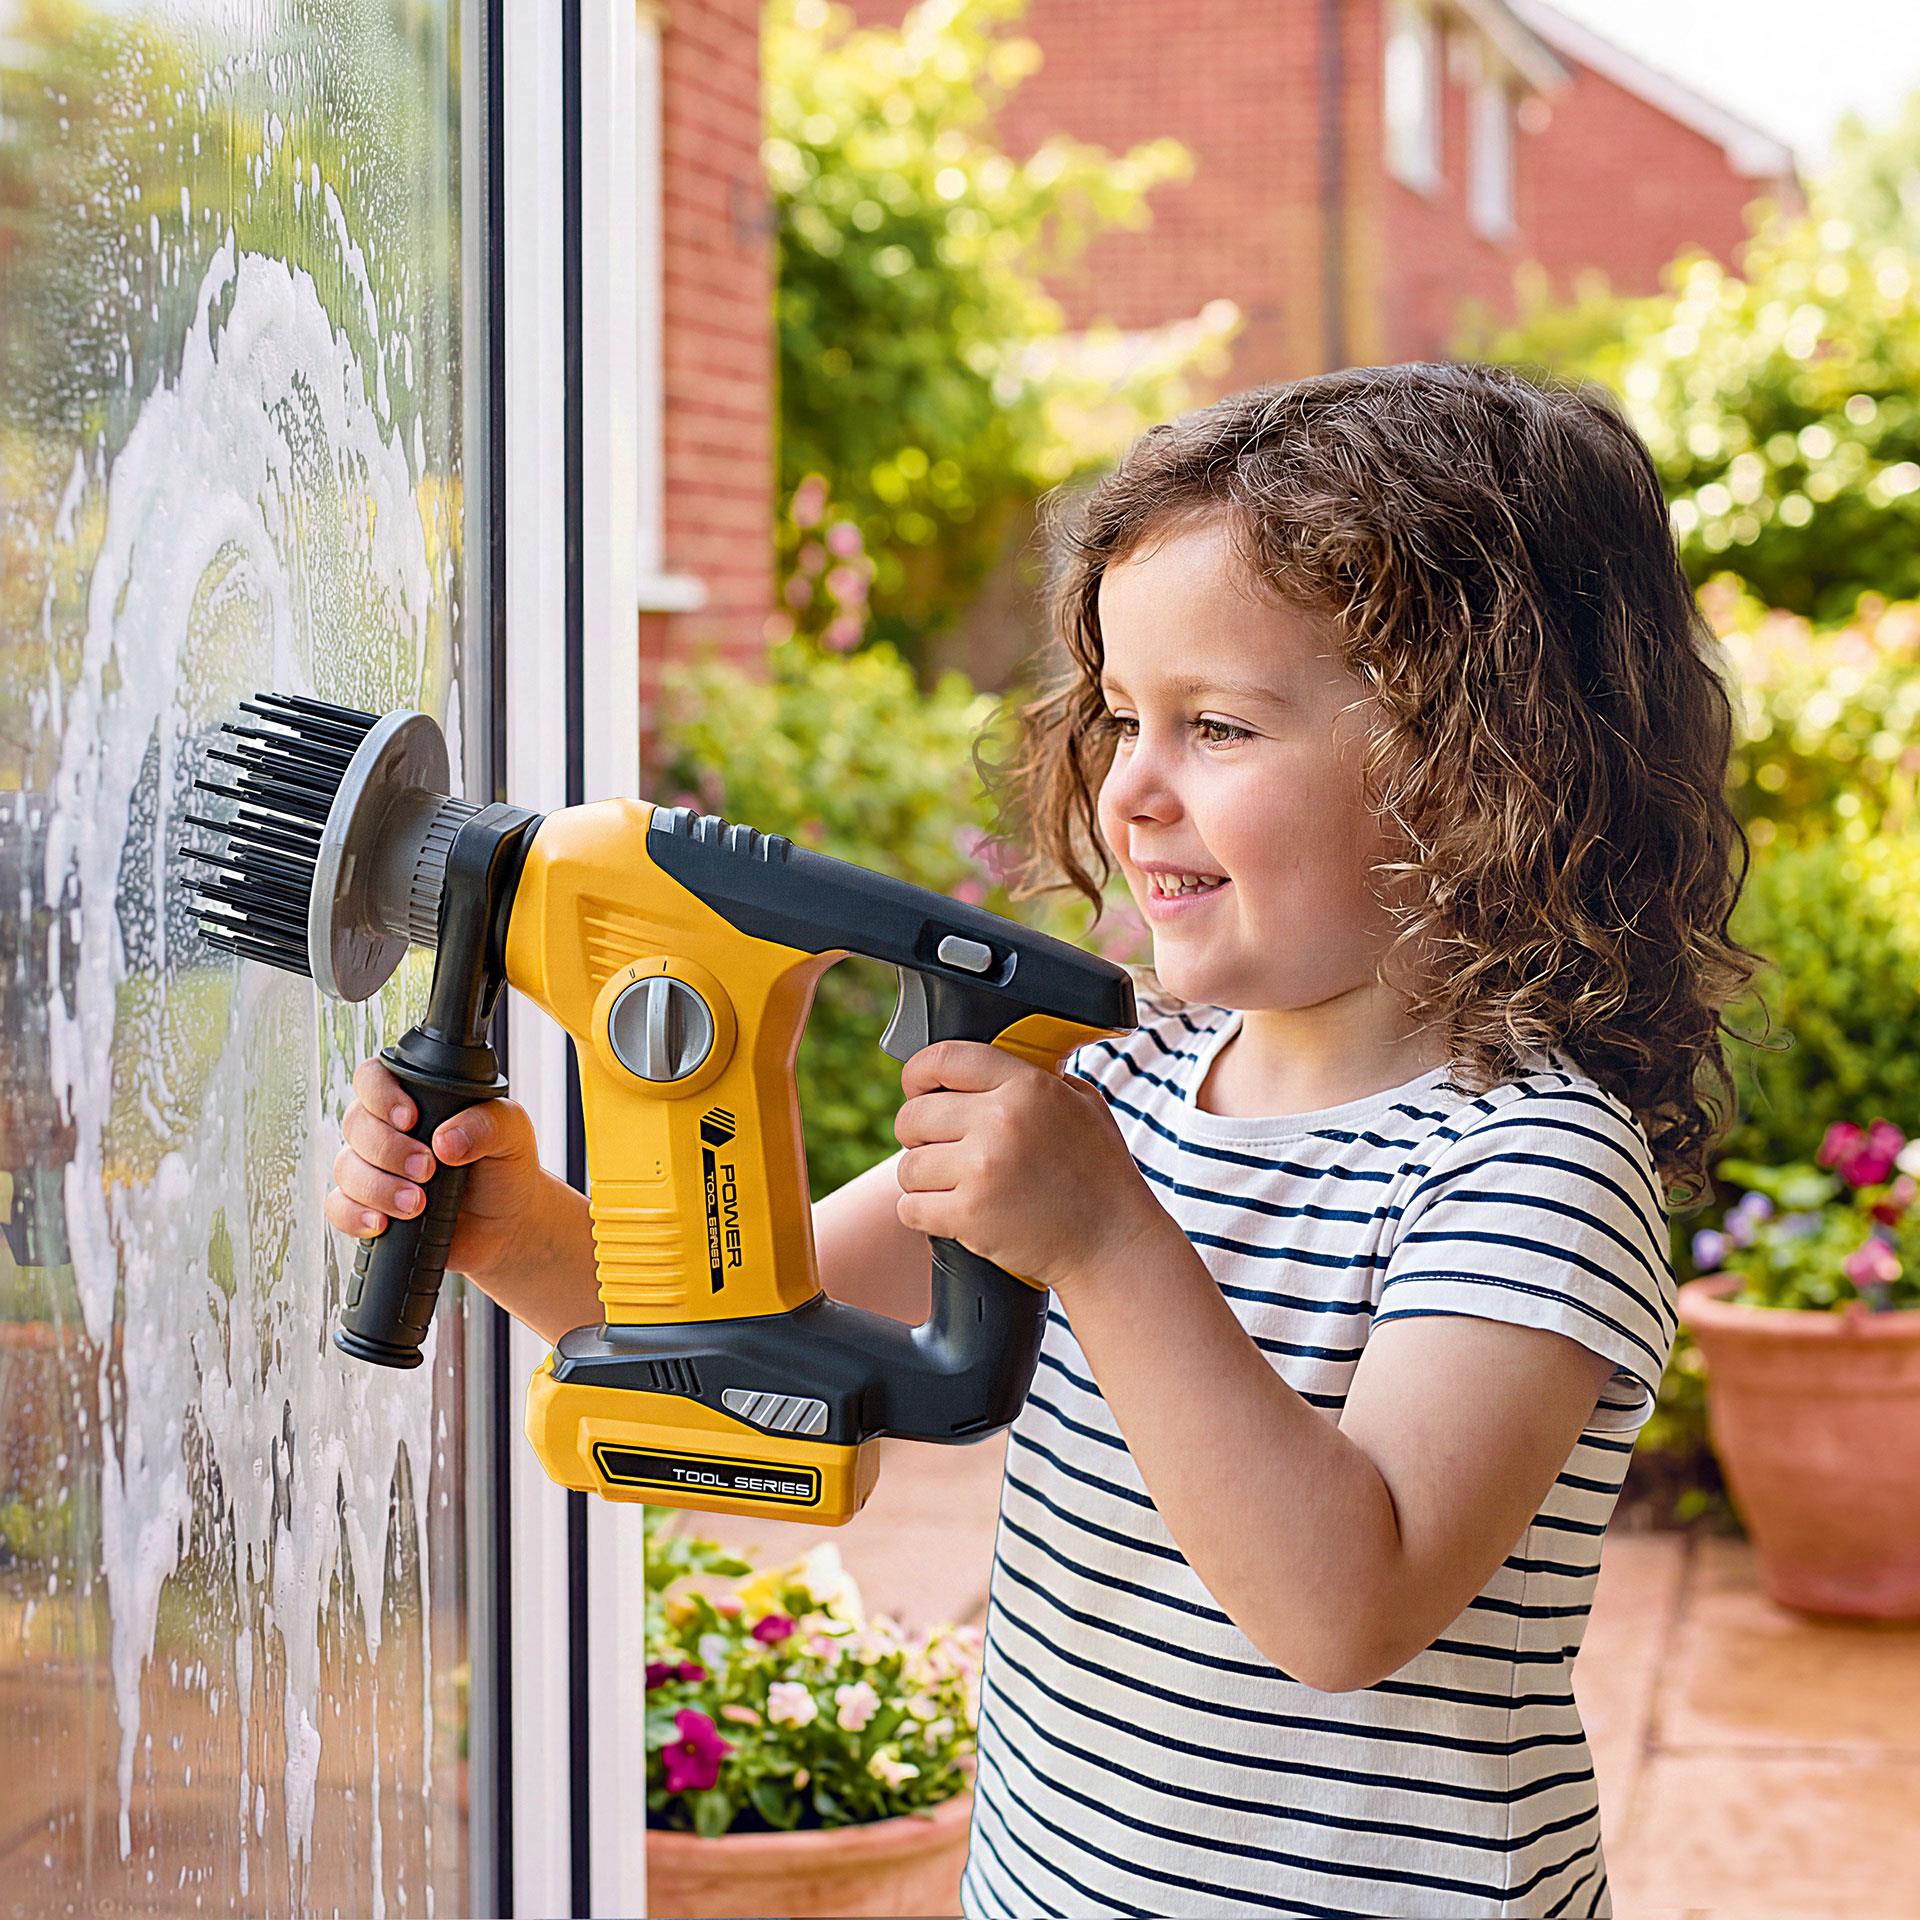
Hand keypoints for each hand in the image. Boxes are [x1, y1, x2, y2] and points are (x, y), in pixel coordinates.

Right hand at [325, 1054, 546, 1281]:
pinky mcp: (369, 1205)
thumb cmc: (506, 1165)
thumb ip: (486, 1124)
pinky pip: (338, 1206)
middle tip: (427, 1169)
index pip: (374, 1078)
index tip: (410, 1119)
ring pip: (346, 1167)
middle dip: (389, 1150)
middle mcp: (388, 1129)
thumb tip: (444, 1141)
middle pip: (356, 1124)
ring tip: (417, 1204)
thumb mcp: (512, 1133)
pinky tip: (382, 1223)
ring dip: (378, 1187)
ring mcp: (375, 1167)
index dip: (381, 1095)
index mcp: (417, 1098)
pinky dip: (355, 1215)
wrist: (508, 1222)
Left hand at [893, 1040, 1164, 1294]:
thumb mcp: (1081, 1103)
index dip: (918, 1073)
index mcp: (1026, 1086)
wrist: (1112, 1242)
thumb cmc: (1099, 1174)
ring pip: (908, 1165)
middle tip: (943, 1149)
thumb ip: (1034, 1077)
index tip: (917, 1087)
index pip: (943, 1058)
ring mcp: (983, 1170)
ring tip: (954, 1185)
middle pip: (913, 1115)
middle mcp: (1001, 1121)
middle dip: (918, 1133)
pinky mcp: (969, 1215)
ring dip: (923, 1178)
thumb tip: (987, 1066)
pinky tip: (949, 1212)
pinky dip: (922, 1213)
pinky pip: (910, 1207)